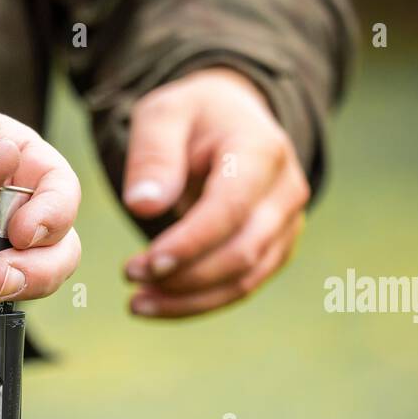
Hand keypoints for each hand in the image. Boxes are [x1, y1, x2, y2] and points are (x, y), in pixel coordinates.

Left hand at [121, 68, 309, 317]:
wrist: (231, 121)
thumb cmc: (193, 118)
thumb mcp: (164, 115)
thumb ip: (153, 155)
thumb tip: (143, 205)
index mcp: (262, 150)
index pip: (230, 209)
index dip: (189, 244)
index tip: (144, 264)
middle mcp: (285, 191)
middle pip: (242, 251)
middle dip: (184, 274)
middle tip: (130, 276)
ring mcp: (286, 225)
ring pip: (244, 280)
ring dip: (187, 299)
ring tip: (136, 302)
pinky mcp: (275, 250)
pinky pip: (240, 287)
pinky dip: (197, 302)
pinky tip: (154, 303)